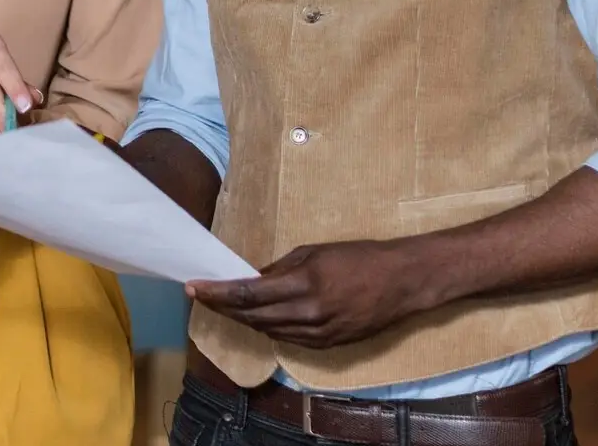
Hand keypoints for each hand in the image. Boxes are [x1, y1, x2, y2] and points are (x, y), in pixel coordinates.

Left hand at [185, 239, 431, 348]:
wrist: (403, 281)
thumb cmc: (359, 257)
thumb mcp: (314, 252)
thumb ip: (280, 269)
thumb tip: (251, 279)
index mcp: (305, 284)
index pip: (248, 293)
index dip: (217, 293)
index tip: (194, 287)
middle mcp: (309, 314)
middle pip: (252, 315)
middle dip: (223, 306)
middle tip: (200, 295)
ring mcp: (318, 334)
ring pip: (267, 330)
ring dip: (242, 318)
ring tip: (223, 304)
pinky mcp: (328, 345)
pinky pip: (287, 338)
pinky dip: (268, 327)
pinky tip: (256, 316)